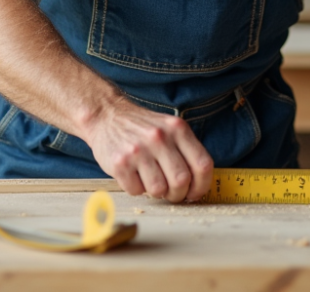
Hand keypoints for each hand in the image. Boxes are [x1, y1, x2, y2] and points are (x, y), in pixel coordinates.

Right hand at [85, 100, 213, 202]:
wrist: (106, 115)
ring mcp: (139, 150)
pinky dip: (136, 189)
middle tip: (170, 192)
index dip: (202, 185)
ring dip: (156, 192)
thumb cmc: (141, 128)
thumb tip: (198, 185)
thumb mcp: (169, 128)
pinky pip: (136, 191)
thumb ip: (185, 151)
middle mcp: (160, 138)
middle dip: (178, 194)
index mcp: (177, 129)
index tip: (195, 193)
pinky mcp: (120, 163)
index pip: (202, 165)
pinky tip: (133, 175)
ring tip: (149, 179)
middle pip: (181, 181)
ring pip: (159, 190)